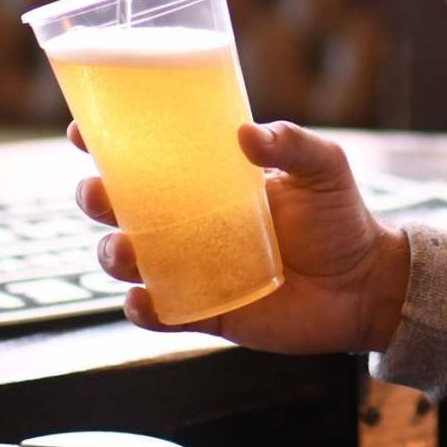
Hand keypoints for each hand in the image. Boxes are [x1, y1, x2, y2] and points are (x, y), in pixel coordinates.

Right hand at [68, 118, 410, 353]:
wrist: (366, 284)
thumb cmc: (341, 217)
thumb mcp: (323, 166)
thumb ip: (291, 143)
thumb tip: (246, 134)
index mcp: (209, 180)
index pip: (148, 157)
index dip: (107, 144)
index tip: (81, 131)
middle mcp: (191, 222)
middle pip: (122, 208)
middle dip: (97, 199)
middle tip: (98, 192)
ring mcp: (194, 267)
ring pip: (130, 260)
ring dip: (113, 254)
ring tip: (124, 249)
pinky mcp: (206, 312)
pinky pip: (161, 314)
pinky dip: (143, 310)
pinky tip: (143, 300)